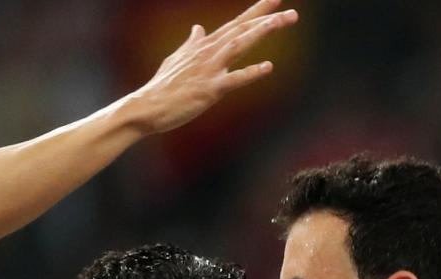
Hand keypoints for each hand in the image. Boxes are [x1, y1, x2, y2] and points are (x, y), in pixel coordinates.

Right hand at [121, 0, 297, 134]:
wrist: (147, 106)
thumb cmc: (163, 85)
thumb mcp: (177, 58)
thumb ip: (192, 43)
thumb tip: (198, 27)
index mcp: (205, 46)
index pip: (236, 24)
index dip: (257, 11)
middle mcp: (209, 52)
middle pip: (243, 30)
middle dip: (268, 19)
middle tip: (293, 14)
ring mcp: (209, 70)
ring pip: (239, 45)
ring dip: (261, 33)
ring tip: (281, 23)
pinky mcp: (208, 90)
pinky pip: (233, 80)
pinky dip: (251, 73)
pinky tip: (268, 67)